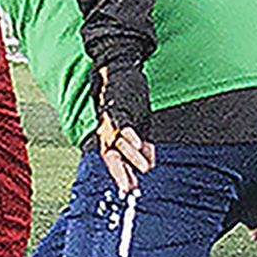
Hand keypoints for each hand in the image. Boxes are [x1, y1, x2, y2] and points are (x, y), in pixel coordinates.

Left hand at [94, 60, 155, 192]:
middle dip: (120, 172)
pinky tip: (138, 144)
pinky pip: (122, 121)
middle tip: (128, 189)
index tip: (129, 190)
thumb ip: (141, 143)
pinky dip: (130, 133)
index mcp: (110, 135)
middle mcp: (107, 129)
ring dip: (132, 156)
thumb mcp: (137, 123)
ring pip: (119, 141)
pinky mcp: (118, 104)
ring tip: (144, 169)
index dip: (121, 174)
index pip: (114, 158)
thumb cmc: (126, 97)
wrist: (117, 67)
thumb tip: (148, 163)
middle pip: (110, 155)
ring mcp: (111, 118)